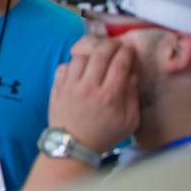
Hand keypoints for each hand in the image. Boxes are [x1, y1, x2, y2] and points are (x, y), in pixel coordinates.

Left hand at [48, 36, 138, 152]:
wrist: (73, 146)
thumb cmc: (104, 135)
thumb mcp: (129, 121)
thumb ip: (132, 95)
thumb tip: (133, 73)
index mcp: (109, 95)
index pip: (120, 63)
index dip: (127, 52)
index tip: (130, 48)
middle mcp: (88, 87)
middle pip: (100, 55)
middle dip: (111, 45)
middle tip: (116, 44)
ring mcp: (70, 86)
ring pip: (80, 57)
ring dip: (91, 53)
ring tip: (98, 56)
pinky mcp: (57, 88)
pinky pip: (64, 66)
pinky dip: (73, 64)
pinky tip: (80, 68)